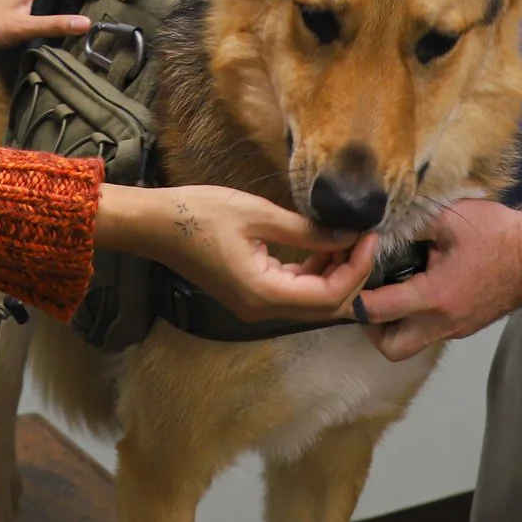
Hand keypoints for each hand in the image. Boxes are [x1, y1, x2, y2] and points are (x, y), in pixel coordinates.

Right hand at [97, 182, 376, 322]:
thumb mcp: (256, 213)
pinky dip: (313, 273)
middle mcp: (261, 308)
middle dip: (351, 275)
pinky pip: (293, 291)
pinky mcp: (249, 292)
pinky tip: (322, 245)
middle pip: (324, 307)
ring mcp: (254, 304)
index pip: (329, 296)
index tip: (368, 237)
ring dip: (334, 274)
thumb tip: (346, 233)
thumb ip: (304, 229)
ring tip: (346, 237)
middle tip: (364, 238)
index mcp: (263, 293)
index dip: (356, 269)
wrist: (154, 225)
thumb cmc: (198, 214)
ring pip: (310, 301)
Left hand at [355, 198, 521, 360]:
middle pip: (393, 350)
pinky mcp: (466, 326)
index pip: (380, 311)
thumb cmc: (498, 232)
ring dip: (393, 326)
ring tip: (387, 291)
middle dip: (372, 330)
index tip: (349, 278)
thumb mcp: (451, 217)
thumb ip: (411, 224)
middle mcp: (444, 322)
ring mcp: (457, 329)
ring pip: (412, 345)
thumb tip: (379, 227)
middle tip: (366, 298)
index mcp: (436, 296)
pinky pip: (431, 332)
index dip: (356, 298)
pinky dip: (415, 318)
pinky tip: (413, 286)